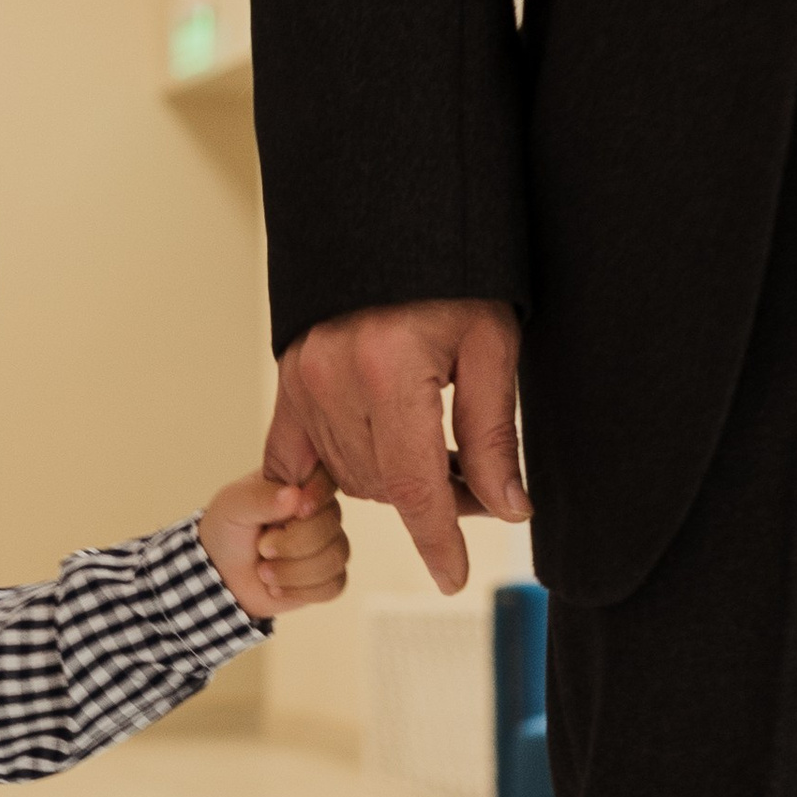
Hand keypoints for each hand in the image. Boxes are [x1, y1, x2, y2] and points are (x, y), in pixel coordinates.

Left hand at [198, 469, 351, 618]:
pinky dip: (300, 591)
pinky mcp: (329, 578)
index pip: (328, 480)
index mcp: (301, 486)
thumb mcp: (233, 506)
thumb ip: (261, 498)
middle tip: (262, 548)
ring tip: (264, 571)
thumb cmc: (229, 532)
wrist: (222, 576)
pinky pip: (334, 585)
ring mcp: (328, 545)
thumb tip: (295, 495)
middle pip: (330, 527)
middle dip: (291, 544)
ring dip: (292, 572)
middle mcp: (321, 513)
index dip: (319, 495)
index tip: (299, 510)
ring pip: (334, 558)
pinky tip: (278, 588)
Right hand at [265, 297, 525, 596]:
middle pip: (383, 486)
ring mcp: (301, 380)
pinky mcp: (288, 377)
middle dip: (432, 499)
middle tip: (477, 478)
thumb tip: (508, 508)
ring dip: (393, 483)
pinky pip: (297, 455)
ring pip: (348, 475)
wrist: (391, 219)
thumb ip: (493, 434)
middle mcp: (332, 380)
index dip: (437, 540)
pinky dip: (331, 473)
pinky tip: (368, 471)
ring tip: (437, 455)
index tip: (452, 576)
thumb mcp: (491, 345)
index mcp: (388, 370)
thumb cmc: (451, 272)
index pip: (414, 487)